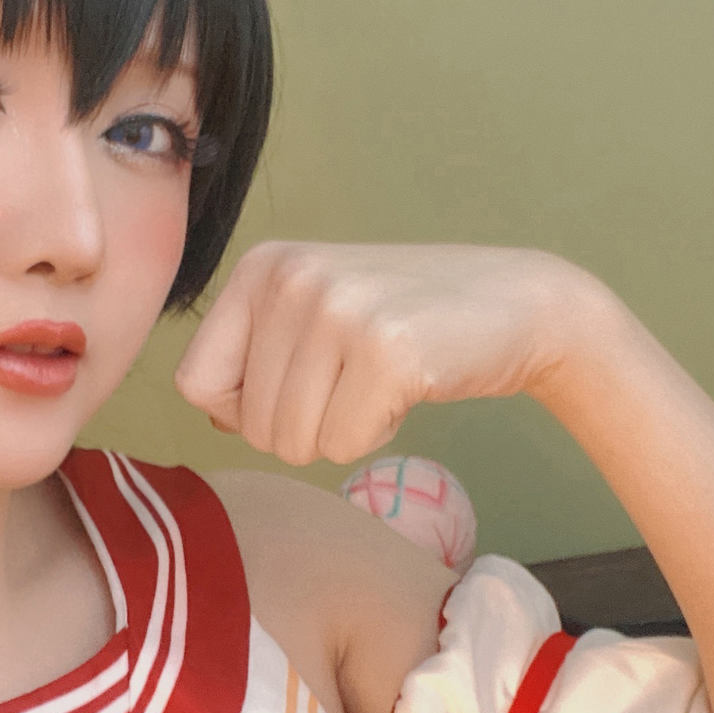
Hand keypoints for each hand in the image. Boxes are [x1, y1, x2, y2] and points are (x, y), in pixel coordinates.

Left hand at [174, 241, 607, 465]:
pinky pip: (342, 446)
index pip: (195, 383)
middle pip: (249, 424)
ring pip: (292, 442)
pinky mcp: (385, 351)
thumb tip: (212, 412)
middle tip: (355, 382)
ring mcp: (338, 310)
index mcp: (260, 266)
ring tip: (378, 381)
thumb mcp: (315, 315)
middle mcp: (290, 277)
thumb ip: (256, 356)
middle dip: (303, 428)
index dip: (243, 409)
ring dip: (339, 433)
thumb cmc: (407, 321)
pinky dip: (375, 436)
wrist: (518, 303)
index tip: (300, 386)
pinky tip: (405, 388)